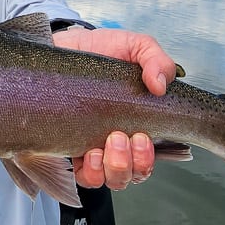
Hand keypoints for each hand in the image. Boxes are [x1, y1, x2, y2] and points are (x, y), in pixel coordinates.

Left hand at [54, 26, 174, 189]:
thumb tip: (161, 86)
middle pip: (133, 174)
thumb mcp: (135, 46)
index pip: (150, 157)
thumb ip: (156, 60)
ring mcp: (93, 146)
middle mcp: (117, 141)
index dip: (149, 158)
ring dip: (113, 168)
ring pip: (111, 179)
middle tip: (122, 136)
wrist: (63, 45)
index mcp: (137, 123)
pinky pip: (83, 177)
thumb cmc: (101, 50)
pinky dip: (90, 172)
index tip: (143, 137)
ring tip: (105, 144)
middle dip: (134, 163)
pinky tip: (87, 153)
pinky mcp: (69, 148)